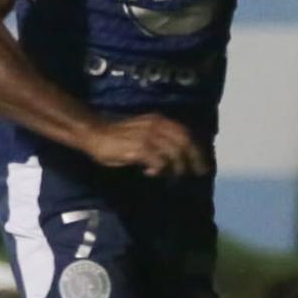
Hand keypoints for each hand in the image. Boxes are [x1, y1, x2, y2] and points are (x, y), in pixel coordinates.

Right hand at [86, 114, 208, 177]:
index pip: (186, 133)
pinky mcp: (140, 148)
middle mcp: (157, 125)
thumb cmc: (117, 136)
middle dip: (194, 159)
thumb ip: (159, 140)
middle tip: (198, 173)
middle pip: (185, 143)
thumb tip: (175, 157)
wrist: (94, 133)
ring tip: (172, 177)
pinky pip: (159, 162)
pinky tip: (150, 174)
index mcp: (160, 120)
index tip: (204, 163)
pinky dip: (159, 170)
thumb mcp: (142, 132)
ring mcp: (149, 136)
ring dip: (176, 168)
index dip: (198, 149)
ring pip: (174, 153)